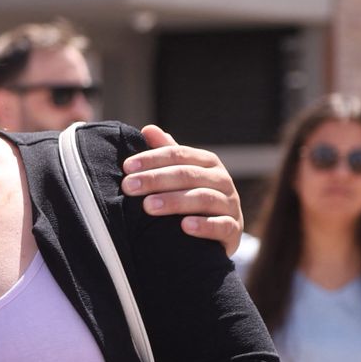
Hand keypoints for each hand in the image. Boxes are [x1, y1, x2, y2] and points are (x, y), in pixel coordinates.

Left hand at [121, 124, 244, 254]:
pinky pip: (222, 226)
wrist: (220, 232)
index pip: (179, 155)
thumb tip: (148, 129)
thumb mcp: (181, 173)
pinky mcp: (234, 230)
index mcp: (207, 163)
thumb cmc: (194, 196)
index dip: (152, 159)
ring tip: (148, 206)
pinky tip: (185, 226)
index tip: (127, 167)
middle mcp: (222, 180)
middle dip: (155, 179)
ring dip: (174, 201)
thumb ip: (167, 153)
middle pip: (188, 175)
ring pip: (204, 199)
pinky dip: (204, 226)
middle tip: (129, 186)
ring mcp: (230, 205)